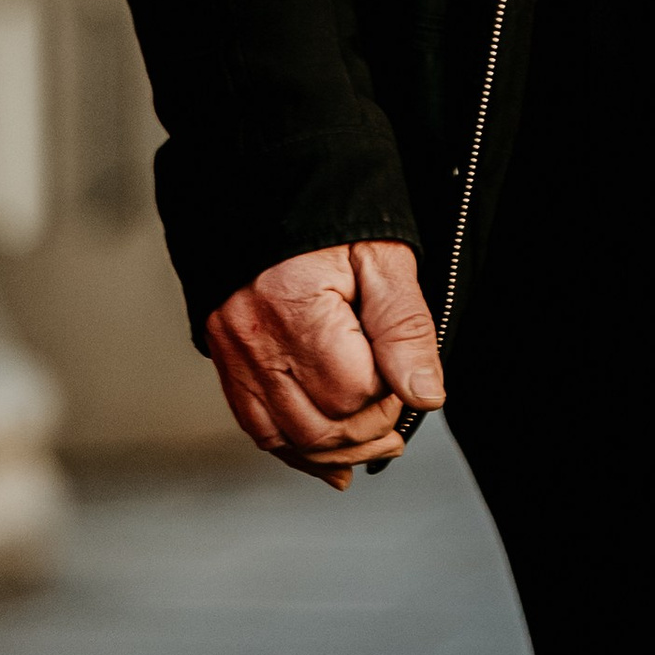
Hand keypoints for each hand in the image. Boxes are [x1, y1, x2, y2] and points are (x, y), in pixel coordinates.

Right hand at [205, 242, 442, 488]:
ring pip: (289, 440)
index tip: (405, 374)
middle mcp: (257, 341)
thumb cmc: (327, 218)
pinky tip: (331, 464)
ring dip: (339, 453)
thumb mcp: (382, 257)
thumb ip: (405, 327)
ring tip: (377, 446)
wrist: (263, 190)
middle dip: (369, 432)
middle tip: (399, 416)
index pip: (353, 392)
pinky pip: (259, 429)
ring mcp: (236, 357)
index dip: (390, 394)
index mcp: (297, 308)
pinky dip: (297, 452)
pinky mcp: (228, 364)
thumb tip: (426, 394)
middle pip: (321, 427)